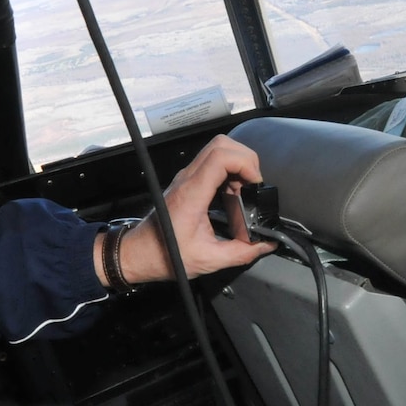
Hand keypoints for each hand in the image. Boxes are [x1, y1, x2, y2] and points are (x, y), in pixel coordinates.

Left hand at [97, 135, 276, 286]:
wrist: (140, 254)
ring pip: (216, 149)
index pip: (220, 157)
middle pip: (221, 145)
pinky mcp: (187, 182)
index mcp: (192, 194)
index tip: (255, 182)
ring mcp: (186, 178)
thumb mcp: (208, 260)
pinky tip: (232, 193)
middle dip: (245, 158)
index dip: (245, 163)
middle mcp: (188, 180)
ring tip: (244, 189)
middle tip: (253, 182)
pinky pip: (211, 162)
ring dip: (237, 163)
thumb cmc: (166, 255)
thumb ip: (241, 253)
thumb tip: (265, 245)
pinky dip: (228, 170)